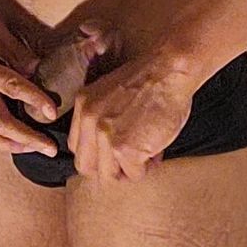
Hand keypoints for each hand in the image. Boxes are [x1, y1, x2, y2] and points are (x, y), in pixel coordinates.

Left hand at [67, 52, 194, 182]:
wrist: (170, 70)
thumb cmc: (151, 80)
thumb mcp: (111, 93)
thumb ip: (100, 118)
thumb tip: (103, 151)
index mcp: (84, 104)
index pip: (77, 146)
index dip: (97, 153)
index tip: (114, 151)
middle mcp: (89, 120)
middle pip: (86, 166)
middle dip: (109, 168)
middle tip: (129, 159)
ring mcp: (105, 135)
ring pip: (109, 175)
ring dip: (129, 169)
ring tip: (146, 152)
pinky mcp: (125, 150)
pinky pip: (134, 175)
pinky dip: (147, 166)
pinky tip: (156, 149)